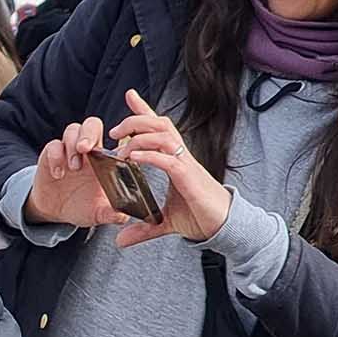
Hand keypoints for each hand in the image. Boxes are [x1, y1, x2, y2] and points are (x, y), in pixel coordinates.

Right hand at [24, 116, 124, 228]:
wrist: (54, 211)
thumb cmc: (81, 208)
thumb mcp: (99, 214)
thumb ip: (111, 214)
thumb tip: (123, 217)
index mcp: (106, 160)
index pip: (115, 138)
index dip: (120, 138)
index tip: (120, 153)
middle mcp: (88, 151)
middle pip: (92, 125)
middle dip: (89, 133)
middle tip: (86, 149)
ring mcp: (69, 151)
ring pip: (73, 129)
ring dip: (73, 145)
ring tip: (74, 167)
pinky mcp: (51, 154)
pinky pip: (54, 145)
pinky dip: (56, 156)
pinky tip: (58, 174)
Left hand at [108, 90, 231, 247]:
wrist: (223, 227)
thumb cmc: (199, 217)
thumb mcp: (163, 222)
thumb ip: (142, 227)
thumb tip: (120, 240)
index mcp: (175, 160)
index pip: (159, 129)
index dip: (145, 111)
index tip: (130, 95)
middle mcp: (180, 156)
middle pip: (160, 124)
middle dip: (136, 120)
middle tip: (114, 131)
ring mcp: (186, 165)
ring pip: (164, 135)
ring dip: (139, 136)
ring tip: (121, 146)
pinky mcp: (188, 178)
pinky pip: (168, 159)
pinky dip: (149, 156)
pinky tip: (133, 158)